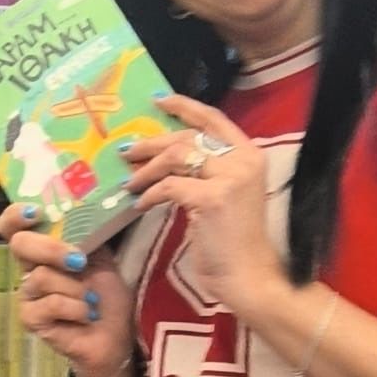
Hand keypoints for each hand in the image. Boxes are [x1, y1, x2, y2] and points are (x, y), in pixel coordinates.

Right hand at [0, 202, 136, 376]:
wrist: (114, 335)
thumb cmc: (106, 296)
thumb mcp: (101, 257)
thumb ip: (86, 234)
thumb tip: (80, 205)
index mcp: (43, 250)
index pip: (13, 227)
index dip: (15, 215)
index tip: (36, 212)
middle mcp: (29, 269)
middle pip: (20, 245)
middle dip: (52, 249)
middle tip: (79, 261)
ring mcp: (28, 295)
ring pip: (42, 277)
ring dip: (77, 289)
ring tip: (91, 300)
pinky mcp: (31, 319)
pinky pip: (50, 304)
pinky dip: (77, 308)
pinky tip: (86, 315)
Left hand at [124, 94, 283, 318]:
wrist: (249, 276)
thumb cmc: (234, 242)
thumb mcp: (223, 196)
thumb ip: (206, 172)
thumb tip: (165, 156)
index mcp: (249, 155)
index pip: (214, 118)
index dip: (184, 106)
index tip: (157, 100)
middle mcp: (243, 160)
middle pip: (189, 137)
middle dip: (153, 142)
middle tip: (127, 150)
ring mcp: (230, 177)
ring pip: (177, 156)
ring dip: (146, 168)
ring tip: (129, 181)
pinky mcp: (213, 198)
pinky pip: (169, 186)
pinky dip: (150, 195)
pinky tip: (139, 204)